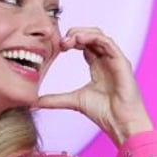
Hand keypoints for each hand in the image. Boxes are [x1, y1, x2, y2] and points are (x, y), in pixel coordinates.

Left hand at [35, 27, 152, 145]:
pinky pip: (107, 42)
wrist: (121, 123)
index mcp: (98, 67)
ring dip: (82, 33)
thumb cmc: (105, 114)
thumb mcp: (74, 101)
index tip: (57, 47)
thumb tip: (35, 102)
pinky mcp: (121, 62)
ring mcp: (115, 60)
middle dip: (74, 34)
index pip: (84, 45)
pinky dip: (93, 37)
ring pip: (98, 35)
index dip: (70, 41)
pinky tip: (79, 39)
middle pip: (91, 36)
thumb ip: (55, 99)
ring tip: (68, 40)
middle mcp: (107, 60)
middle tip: (60, 42)